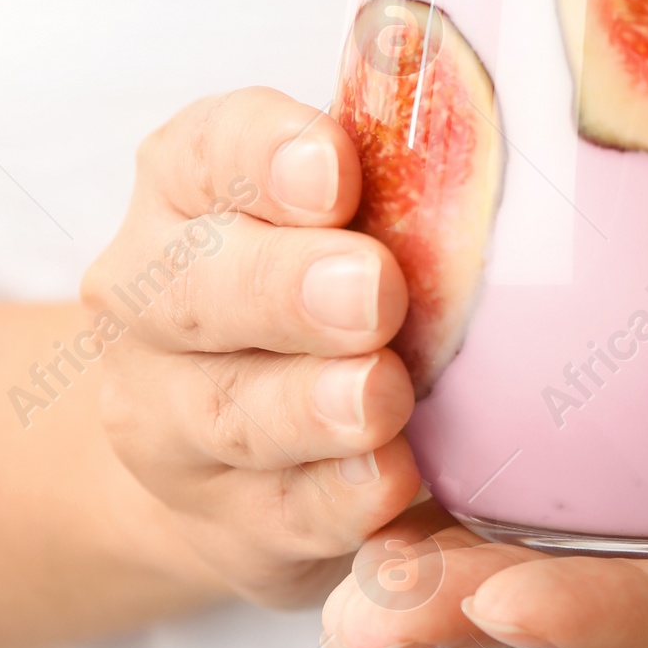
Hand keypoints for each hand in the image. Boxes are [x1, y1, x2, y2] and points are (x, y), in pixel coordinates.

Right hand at [82, 89, 419, 607]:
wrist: (224, 455)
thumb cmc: (316, 293)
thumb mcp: (341, 216)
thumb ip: (396, 175)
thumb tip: (493, 128)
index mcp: (187, 192)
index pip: (209, 150)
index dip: (266, 155)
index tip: (336, 168)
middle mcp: (153, 299)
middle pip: (200, 287)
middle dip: (287, 287)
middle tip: (373, 291)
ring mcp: (172, 420)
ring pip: (231, 410)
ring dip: (310, 405)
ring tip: (381, 397)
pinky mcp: (223, 520)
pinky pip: (279, 512)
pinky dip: (337, 500)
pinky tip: (388, 484)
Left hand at [322, 164, 647, 647]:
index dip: (615, 617)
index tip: (505, 603)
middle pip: (617, 591)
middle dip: (486, 608)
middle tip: (359, 607)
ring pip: (576, 532)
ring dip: (458, 549)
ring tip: (335, 555)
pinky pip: (580, 444)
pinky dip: (487, 446)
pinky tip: (388, 423)